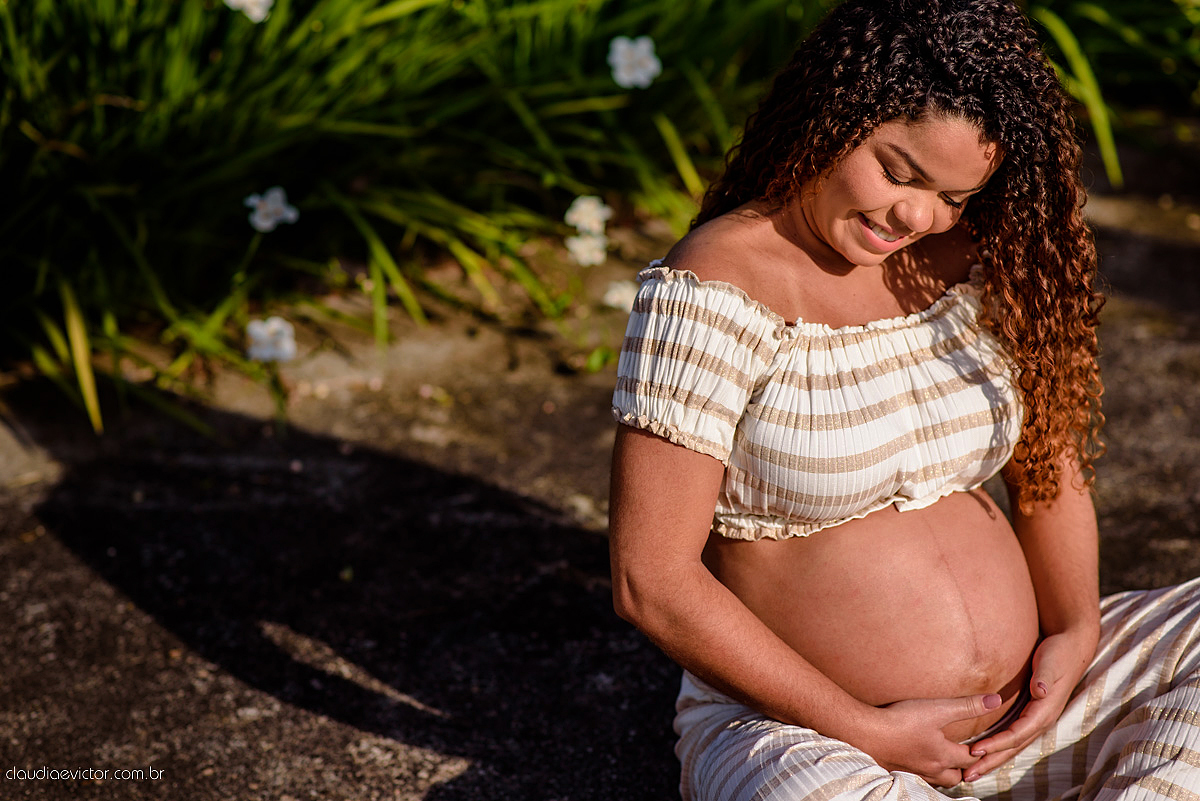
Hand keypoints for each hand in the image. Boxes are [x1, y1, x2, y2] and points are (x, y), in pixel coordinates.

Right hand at [857, 693, 1000, 787]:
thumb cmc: (900, 720)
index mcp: (943, 755)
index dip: (980, 751)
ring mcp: (912, 771)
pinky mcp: (895, 769)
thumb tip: (995, 701)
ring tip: (943, 759)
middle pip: (955, 777)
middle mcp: (931, 768)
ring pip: (936, 779)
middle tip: (964, 754)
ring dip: (943, 771)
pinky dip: (923, 770)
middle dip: (962, 768)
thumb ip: (967, 706)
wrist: (864, 732)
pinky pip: (917, 776)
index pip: (971, 758)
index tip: (982, 742)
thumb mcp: (937, 709)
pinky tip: (916, 758)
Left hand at [962, 630, 1093, 781]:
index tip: (975, 751)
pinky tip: (983, 754)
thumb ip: (1045, 677)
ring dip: (992, 760)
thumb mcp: (1051, 662)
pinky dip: (997, 748)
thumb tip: (1039, 691)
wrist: (1071, 649)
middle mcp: (1041, 720)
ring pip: (1011, 746)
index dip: (996, 744)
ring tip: (970, 772)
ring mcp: (1036, 719)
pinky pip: (1012, 736)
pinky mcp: (1030, 714)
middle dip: (990, 762)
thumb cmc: (1058, 653)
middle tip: (967, 775)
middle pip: (1012, 747)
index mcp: (1044, 711)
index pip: (1017, 734)